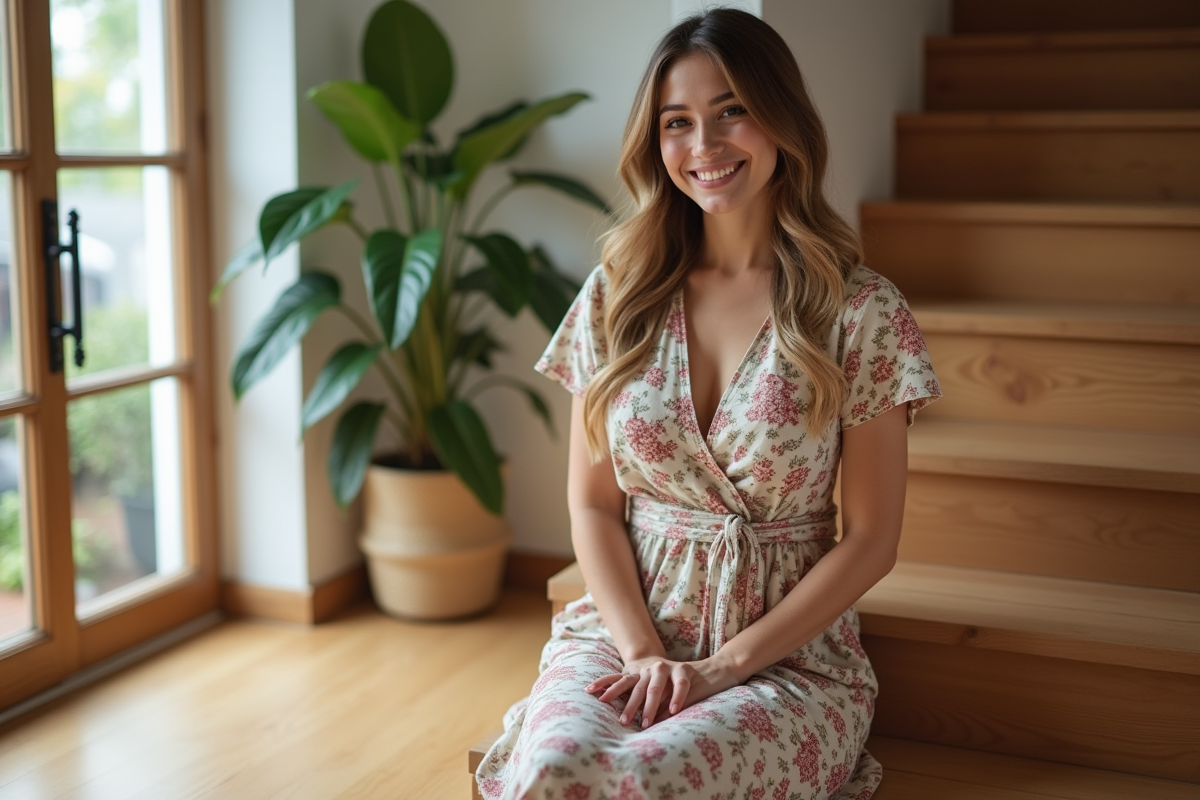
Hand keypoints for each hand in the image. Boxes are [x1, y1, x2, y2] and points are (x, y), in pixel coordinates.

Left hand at [584, 654, 741, 727]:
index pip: (622, 679)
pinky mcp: (685, 670)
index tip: (593, 695)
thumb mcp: (661, 693)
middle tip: (623, 722)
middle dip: (630, 706)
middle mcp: (654, 668)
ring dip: (651, 706)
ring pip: (656, 687)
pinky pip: (680, 685)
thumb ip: (648, 705)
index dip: (607, 686)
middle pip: (637, 687)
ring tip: (646, 723)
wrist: (711, 670)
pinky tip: (673, 711)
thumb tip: (634, 724)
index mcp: (644, 673)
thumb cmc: (682, 686)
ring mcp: (669, 668)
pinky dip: (676, 698)